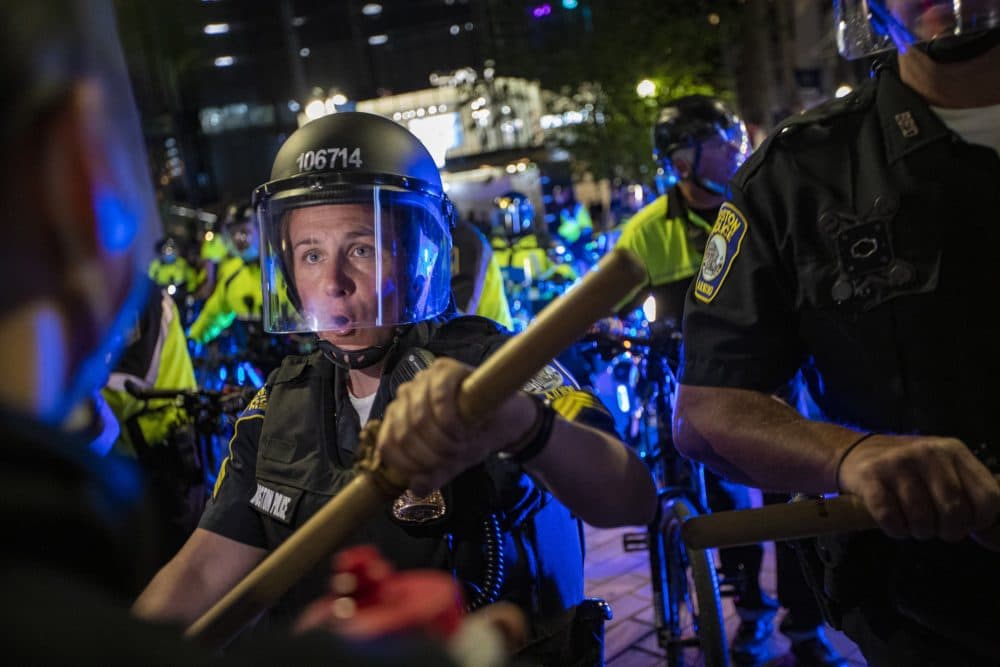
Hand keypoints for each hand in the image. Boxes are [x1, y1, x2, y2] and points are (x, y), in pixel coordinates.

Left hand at [376, 357, 535, 495]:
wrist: (504, 421)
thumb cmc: (472, 439)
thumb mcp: (448, 464)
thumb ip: (430, 476)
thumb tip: (416, 488)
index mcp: (398, 417)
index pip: (387, 444)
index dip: (408, 465)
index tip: (431, 473)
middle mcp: (405, 395)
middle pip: (403, 433)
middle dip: (430, 455)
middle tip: (452, 459)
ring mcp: (423, 379)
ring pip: (419, 419)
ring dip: (442, 441)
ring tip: (460, 446)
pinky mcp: (445, 369)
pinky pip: (439, 399)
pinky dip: (450, 422)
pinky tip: (463, 431)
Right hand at [838, 434, 999, 546]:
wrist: (856, 452)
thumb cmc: (912, 472)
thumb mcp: (948, 475)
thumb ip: (976, 503)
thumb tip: (997, 539)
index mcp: (954, 451)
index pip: (988, 499)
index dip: (980, 521)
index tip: (965, 522)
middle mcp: (928, 453)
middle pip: (955, 512)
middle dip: (948, 531)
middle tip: (936, 527)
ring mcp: (897, 463)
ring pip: (922, 519)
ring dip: (919, 532)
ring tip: (914, 524)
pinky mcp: (870, 476)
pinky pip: (890, 518)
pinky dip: (895, 530)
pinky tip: (895, 524)